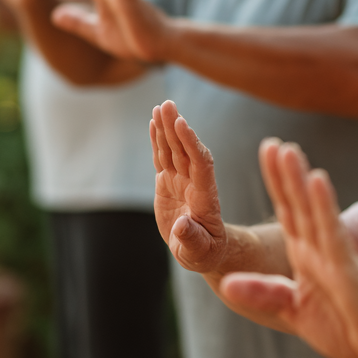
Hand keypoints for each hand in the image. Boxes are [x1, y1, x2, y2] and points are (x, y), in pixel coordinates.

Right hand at [150, 99, 228, 272]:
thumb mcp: (199, 251)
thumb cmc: (205, 253)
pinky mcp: (168, 183)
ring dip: (167, 128)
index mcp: (204, 197)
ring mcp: (181, 181)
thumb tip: (182, 226)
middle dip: (176, 128)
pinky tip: (153, 122)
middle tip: (168, 105)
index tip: (182, 124)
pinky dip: (158, 141)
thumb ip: (192, 238)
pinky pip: (163, 157)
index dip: (191, 143)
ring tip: (160, 107)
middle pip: (185, 150)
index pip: (200, 164)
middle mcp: (194, 183)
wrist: (203, 249)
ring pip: (173, 150)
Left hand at [220, 138, 357, 357]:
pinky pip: (332, 233)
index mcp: (306, 255)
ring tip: (288, 151)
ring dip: (299, 181)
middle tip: (272, 142)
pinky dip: (324, 206)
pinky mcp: (347, 267)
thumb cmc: (346, 329)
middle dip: (283, 173)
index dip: (276, 181)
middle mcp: (319, 248)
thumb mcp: (293, 311)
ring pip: (313, 211)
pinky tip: (317, 181)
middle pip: (297, 203)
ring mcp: (334, 255)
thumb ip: (263, 293)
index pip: (288, 211)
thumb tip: (227, 283)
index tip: (266, 149)